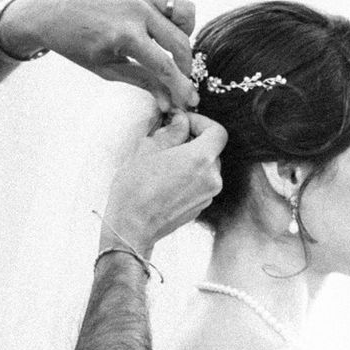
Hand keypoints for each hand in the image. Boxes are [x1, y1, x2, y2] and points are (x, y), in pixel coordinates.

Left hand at [2, 0, 199, 112]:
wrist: (53, 11)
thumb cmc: (76, 45)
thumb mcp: (107, 69)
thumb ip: (143, 82)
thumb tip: (169, 102)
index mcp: (125, 35)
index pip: (165, 66)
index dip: (181, 87)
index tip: (190, 101)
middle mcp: (137, 10)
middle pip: (180, 43)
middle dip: (185, 67)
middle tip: (179, 81)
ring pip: (187, 12)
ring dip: (185, 35)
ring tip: (170, 50)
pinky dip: (177, 13)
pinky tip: (164, 28)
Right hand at [102, 112, 226, 252]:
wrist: (132, 228)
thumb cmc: (135, 189)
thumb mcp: (147, 149)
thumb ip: (171, 132)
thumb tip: (182, 122)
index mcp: (200, 159)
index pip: (218, 132)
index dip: (202, 123)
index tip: (184, 124)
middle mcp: (211, 178)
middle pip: (213, 150)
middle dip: (194, 142)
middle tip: (169, 141)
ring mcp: (208, 195)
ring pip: (207, 168)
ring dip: (191, 160)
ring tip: (165, 163)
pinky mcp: (201, 207)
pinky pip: (201, 184)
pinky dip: (190, 177)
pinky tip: (167, 181)